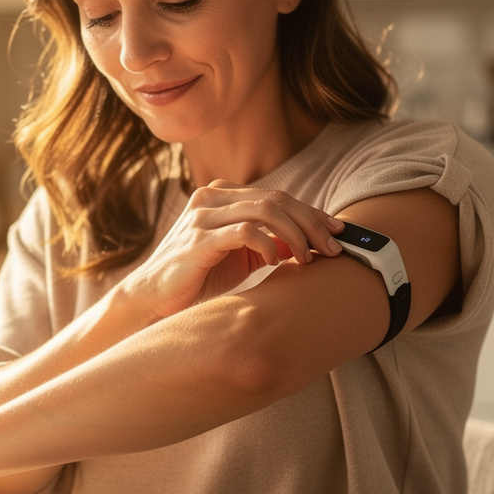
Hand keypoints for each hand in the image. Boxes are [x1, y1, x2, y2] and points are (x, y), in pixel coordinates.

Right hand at [124, 180, 344, 317]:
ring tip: (307, 258)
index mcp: (222, 195)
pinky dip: (268, 245)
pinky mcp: (199, 239)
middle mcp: (212, 197)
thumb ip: (268, 241)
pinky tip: (275, 261)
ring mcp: (203, 216)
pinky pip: (246, 232)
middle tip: (332, 248)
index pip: (278, 196)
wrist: (155, 298)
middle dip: (311, 223)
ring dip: (295, 234)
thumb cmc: (199, 276)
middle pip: (277, 199)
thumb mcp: (239, 254)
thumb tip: (308, 242)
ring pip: (266, 210)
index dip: (312, 213)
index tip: (338, 232)